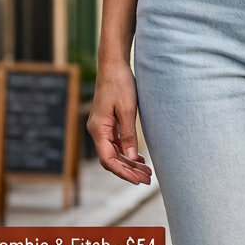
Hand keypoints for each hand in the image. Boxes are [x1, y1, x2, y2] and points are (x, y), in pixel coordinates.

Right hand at [87, 60, 152, 185]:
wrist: (113, 64)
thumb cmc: (120, 83)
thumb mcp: (127, 110)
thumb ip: (128, 135)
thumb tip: (130, 159)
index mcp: (98, 129)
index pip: (108, 160)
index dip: (123, 172)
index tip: (138, 180)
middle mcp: (96, 130)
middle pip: (111, 159)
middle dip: (129, 171)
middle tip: (148, 180)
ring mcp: (101, 127)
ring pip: (114, 153)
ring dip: (129, 163)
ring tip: (147, 172)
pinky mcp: (107, 123)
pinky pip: (115, 144)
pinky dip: (127, 153)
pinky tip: (139, 158)